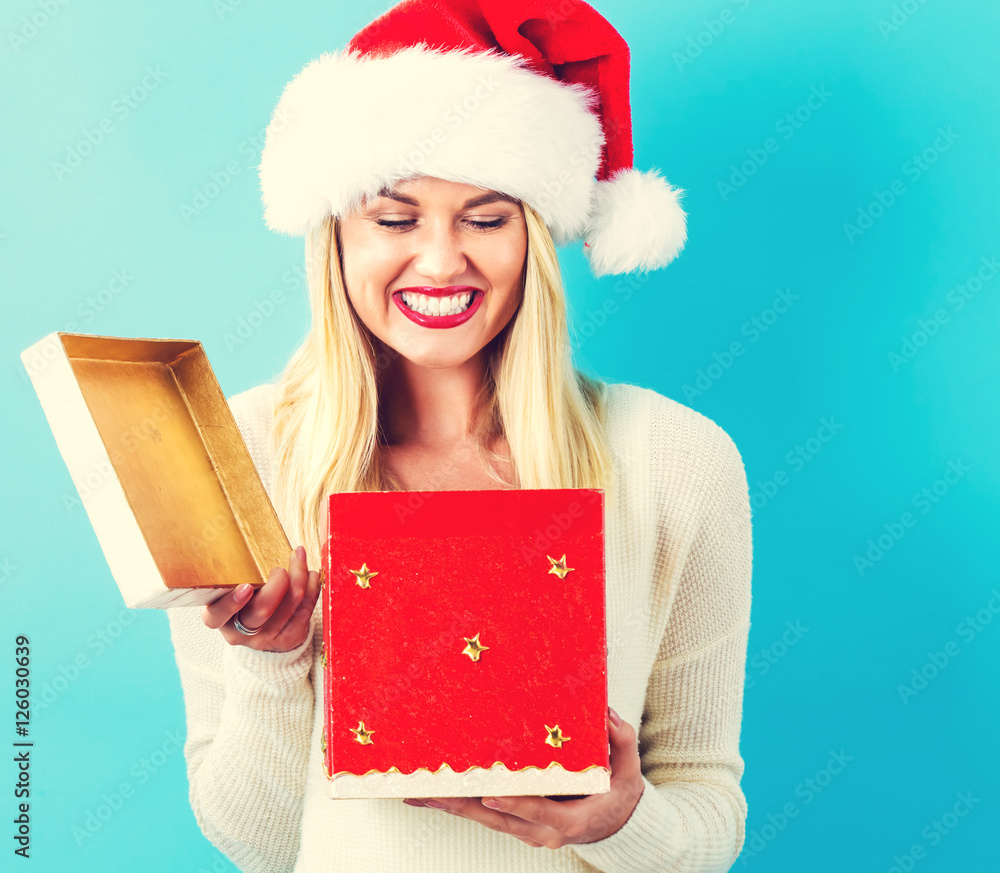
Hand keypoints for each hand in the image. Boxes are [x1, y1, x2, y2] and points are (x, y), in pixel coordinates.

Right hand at [201, 545, 320, 652]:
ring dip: (300, 575)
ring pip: (290, 605)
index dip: (232, 602)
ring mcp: (265, 638)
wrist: (261, 632)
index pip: (217, 615)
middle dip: (278, 583)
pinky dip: (311, 587)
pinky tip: (310, 574)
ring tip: (299, 558)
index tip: (247, 586)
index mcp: (218, 619)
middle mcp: (240, 632)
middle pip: (262, 609)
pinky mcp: (288, 638)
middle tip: (280, 568)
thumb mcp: (227, 591)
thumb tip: (248, 538)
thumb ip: (233, 575)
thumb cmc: (241, 600)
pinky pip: (306, 610)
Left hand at [403, 708, 644, 848]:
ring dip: (452, 804)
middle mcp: (543, 831)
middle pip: (497, 818)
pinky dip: (461, 804)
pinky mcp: (517, 824)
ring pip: (484, 818)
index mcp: (570, 820)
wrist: (615, 825)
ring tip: (420, 790)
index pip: (539, 812)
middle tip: (432, 790)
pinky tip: (437, 793)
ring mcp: (527, 830)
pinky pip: (485, 815)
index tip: (491, 793)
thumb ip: (620, 742)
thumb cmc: (619, 796)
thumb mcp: (628, 771)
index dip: (515, 803)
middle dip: (463, 804)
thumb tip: (606, 715)